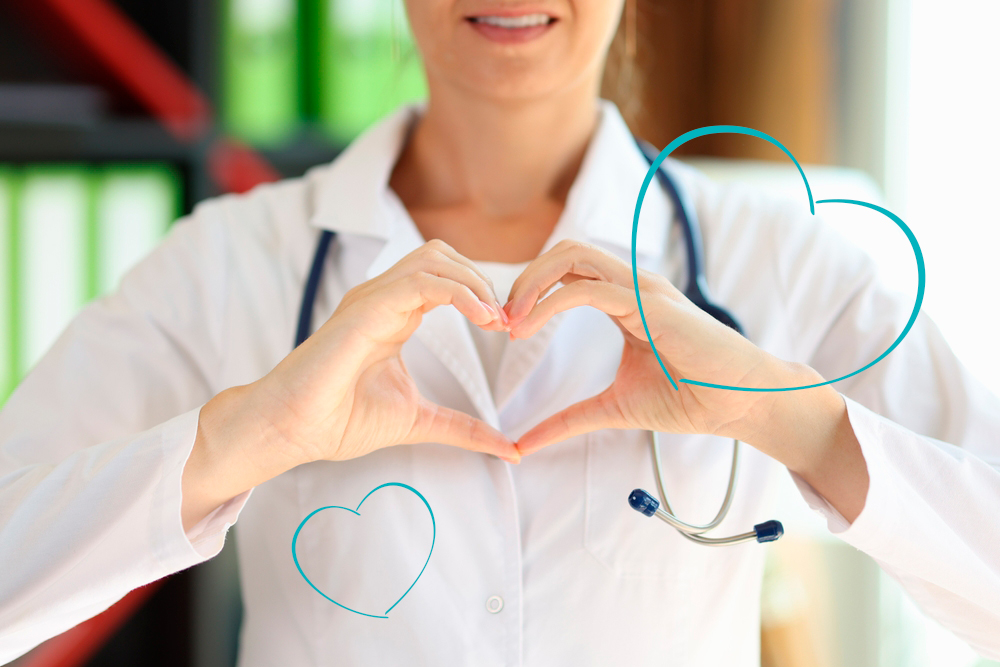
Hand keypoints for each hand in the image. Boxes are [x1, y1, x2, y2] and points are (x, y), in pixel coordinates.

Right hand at [184, 240, 517, 528]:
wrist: (292, 430)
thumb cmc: (338, 420)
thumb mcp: (418, 422)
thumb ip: (462, 429)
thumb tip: (508, 449)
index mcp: (393, 315)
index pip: (446, 279)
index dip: (484, 297)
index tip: (511, 329)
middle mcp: (383, 299)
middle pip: (443, 256)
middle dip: (483, 281)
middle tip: (510, 320)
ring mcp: (372, 299)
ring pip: (434, 258)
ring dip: (475, 282)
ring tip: (498, 318)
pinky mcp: (366, 309)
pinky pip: (421, 282)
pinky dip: (459, 292)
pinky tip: (483, 318)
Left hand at [504, 240, 822, 457]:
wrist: (741, 405)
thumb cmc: (691, 399)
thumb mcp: (613, 408)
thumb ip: (568, 419)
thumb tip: (523, 443)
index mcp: (625, 299)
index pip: (567, 271)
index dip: (530, 291)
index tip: (504, 328)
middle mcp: (633, 284)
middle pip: (564, 252)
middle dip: (523, 278)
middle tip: (498, 320)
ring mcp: (643, 289)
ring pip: (572, 256)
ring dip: (530, 283)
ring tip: (508, 322)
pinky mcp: (651, 304)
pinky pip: (589, 289)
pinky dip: (549, 302)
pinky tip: (527, 327)